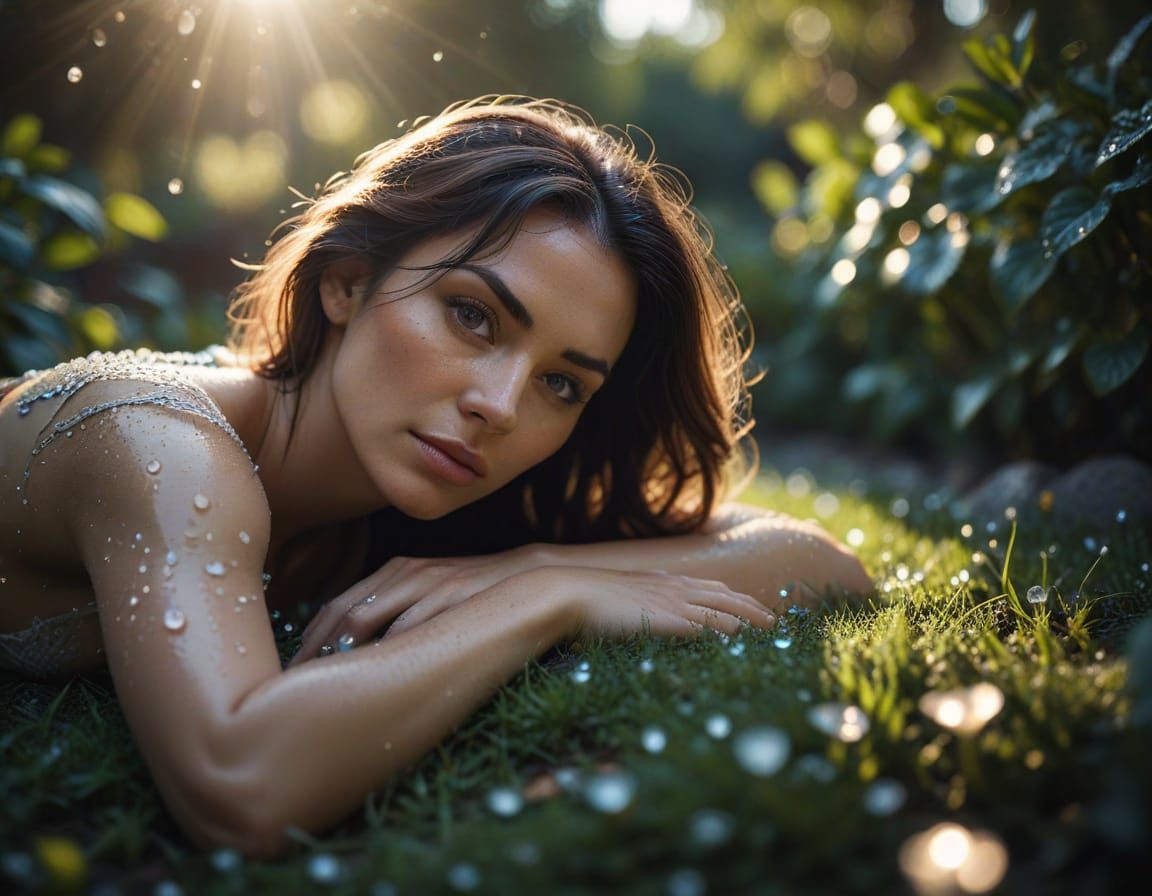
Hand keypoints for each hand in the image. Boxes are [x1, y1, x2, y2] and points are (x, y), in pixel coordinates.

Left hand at [287, 545, 546, 665]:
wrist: (534, 578)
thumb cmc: (479, 597)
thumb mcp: (432, 597)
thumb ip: (397, 614)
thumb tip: (355, 655)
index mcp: (394, 571)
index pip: (335, 607)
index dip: (309, 641)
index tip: (290, 676)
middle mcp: (404, 573)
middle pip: (340, 613)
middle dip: (312, 651)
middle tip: (289, 690)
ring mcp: (426, 583)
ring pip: (362, 619)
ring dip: (337, 654)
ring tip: (316, 689)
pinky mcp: (450, 597)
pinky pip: (404, 628)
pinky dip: (379, 654)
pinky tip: (367, 680)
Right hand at [514, 566, 777, 639]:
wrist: (570, 593)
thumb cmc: (586, 600)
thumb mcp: (619, 598)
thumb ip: (636, 605)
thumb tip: (638, 618)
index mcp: (665, 582)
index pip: (712, 588)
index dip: (735, 598)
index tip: (752, 607)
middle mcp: (676, 588)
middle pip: (728, 597)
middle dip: (754, 609)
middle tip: (775, 623)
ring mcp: (674, 603)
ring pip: (727, 611)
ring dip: (751, 622)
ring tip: (771, 634)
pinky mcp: (670, 620)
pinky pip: (711, 628)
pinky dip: (730, 635)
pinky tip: (744, 645)